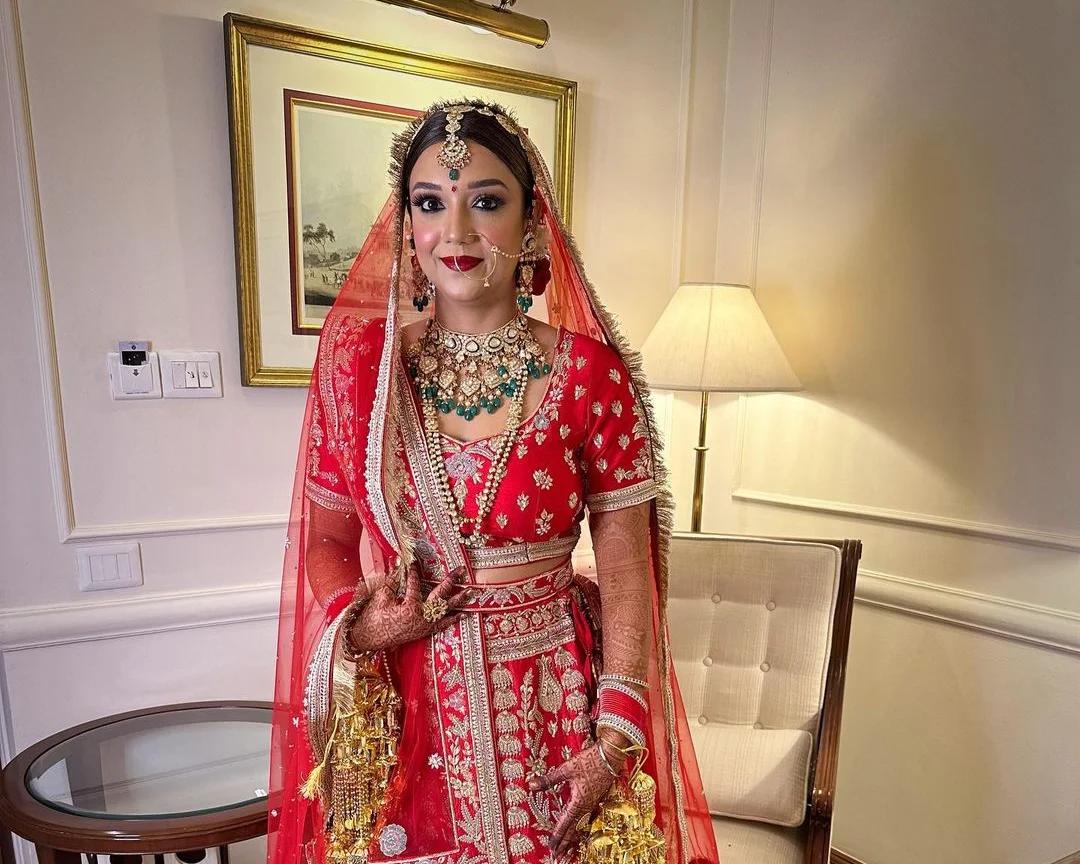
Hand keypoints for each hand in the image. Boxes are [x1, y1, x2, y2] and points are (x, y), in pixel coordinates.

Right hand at [347, 563, 471, 652]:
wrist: (367, 640)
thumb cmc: (371, 619)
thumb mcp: (380, 598)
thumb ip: (392, 582)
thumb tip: (398, 565)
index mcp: (410, 608)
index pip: (415, 584)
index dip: (414, 572)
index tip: (415, 562)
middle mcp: (421, 617)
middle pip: (439, 596)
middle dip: (450, 581)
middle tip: (461, 570)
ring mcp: (424, 626)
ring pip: (445, 611)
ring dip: (458, 600)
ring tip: (470, 591)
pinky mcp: (423, 632)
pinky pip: (442, 625)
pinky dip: (452, 619)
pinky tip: (462, 614)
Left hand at [527, 738, 624, 855]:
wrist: (611, 756)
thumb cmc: (589, 761)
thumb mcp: (566, 769)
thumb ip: (549, 779)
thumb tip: (531, 785)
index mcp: (579, 801)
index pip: (565, 823)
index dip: (558, 835)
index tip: (551, 847)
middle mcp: (587, 806)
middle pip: (574, 829)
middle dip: (565, 843)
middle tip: (558, 856)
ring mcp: (593, 803)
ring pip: (581, 824)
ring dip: (573, 837)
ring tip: (568, 849)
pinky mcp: (597, 798)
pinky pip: (588, 818)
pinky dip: (582, 827)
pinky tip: (582, 828)